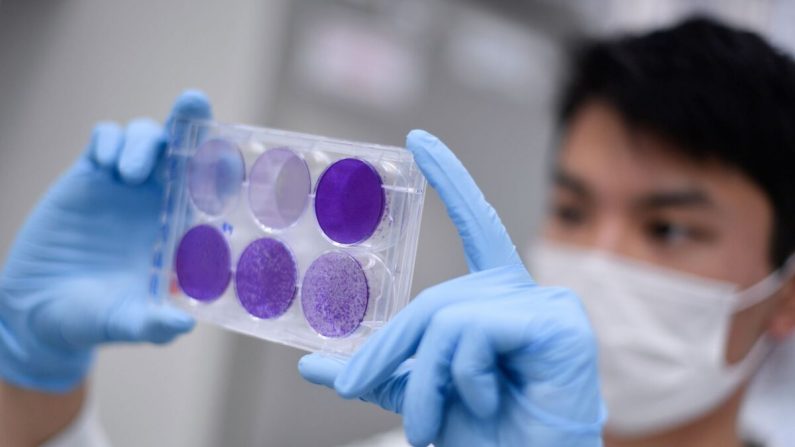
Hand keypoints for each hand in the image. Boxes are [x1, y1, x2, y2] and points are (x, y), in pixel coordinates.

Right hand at [0, 91, 211, 392]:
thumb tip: (182, 324)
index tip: (234, 149)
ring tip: (128, 175)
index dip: (223, 166)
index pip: (211, 190)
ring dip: (144, 142)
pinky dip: (110, 141)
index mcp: (181, 229)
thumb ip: (154, 324)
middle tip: (194, 102)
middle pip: (184, 149)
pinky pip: (106, 139)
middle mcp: (160, 202)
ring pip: (148, 138)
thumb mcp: (127, 323)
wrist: (40, 313)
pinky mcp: (88, 178)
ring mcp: (125, 187)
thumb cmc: (97, 320)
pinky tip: (105, 165)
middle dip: (190, 120)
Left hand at [299, 130, 605, 445]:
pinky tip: (488, 400)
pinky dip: (462, 378)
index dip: (450, 179)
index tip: (419, 141)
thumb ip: (377, 371)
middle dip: (389, 350)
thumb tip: (315, 365)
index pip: (473, 225)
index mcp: (497, 300)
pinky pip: (475, 332)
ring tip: (432, 421)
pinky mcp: (561, 326)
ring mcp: (550, 306)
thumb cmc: (487, 436)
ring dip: (423, 379)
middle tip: (356, 386)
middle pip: (435, 300)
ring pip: (448, 318)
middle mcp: (526, 293)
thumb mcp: (417, 394)